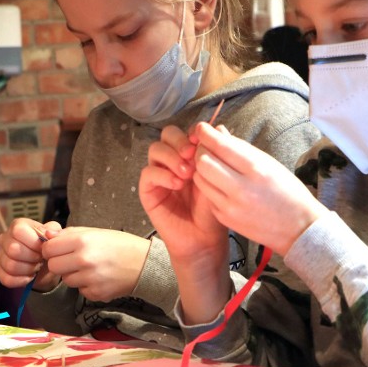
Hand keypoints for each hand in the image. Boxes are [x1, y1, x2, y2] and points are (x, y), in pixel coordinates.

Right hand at [0, 218, 60, 290]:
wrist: (46, 265)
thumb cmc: (49, 247)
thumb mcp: (55, 236)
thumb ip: (54, 230)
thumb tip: (48, 233)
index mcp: (18, 225)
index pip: (18, 231)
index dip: (34, 243)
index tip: (44, 249)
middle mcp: (5, 238)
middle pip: (13, 250)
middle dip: (32, 258)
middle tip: (40, 259)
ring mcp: (0, 255)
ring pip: (10, 266)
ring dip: (28, 269)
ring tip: (36, 267)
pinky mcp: (0, 272)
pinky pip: (6, 279)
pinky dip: (21, 280)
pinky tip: (30, 277)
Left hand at [40, 227, 149, 301]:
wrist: (145, 264)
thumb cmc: (121, 245)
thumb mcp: (96, 232)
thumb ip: (69, 233)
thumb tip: (47, 235)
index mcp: (82, 241)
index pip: (49, 248)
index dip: (52, 248)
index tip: (58, 249)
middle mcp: (84, 260)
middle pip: (53, 266)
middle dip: (59, 263)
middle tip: (71, 259)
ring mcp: (89, 279)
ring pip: (66, 280)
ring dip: (73, 274)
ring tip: (89, 267)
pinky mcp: (95, 293)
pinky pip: (80, 290)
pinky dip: (85, 285)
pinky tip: (98, 277)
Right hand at [139, 125, 227, 261]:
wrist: (205, 238)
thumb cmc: (213, 210)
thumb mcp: (219, 179)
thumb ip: (218, 154)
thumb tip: (219, 127)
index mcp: (190, 155)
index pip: (185, 131)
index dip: (192, 131)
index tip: (203, 140)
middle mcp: (173, 161)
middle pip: (167, 134)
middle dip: (179, 140)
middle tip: (192, 153)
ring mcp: (159, 174)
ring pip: (155, 149)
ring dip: (171, 157)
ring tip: (187, 173)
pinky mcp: (148, 190)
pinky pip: (148, 173)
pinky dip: (162, 174)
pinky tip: (177, 184)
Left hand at [190, 122, 329, 255]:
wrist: (298, 228)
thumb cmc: (287, 190)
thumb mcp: (269, 164)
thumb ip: (242, 148)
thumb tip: (218, 132)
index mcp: (256, 169)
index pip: (220, 145)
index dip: (205, 133)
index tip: (201, 128)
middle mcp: (241, 188)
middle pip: (203, 161)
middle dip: (200, 150)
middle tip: (205, 148)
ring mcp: (231, 206)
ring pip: (200, 179)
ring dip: (202, 168)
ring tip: (212, 165)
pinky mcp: (225, 218)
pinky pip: (207, 195)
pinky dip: (210, 186)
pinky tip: (220, 184)